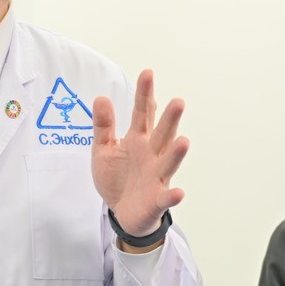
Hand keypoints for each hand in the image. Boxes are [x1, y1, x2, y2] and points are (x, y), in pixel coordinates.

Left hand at [91, 70, 188, 246]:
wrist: (121, 211)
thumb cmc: (117, 178)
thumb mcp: (103, 149)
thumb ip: (103, 126)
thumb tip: (101, 97)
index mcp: (138, 140)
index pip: (142, 113)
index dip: (144, 94)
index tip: (147, 73)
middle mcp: (152, 154)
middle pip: (162, 134)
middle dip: (170, 119)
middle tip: (178, 102)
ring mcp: (157, 176)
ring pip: (168, 162)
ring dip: (176, 153)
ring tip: (183, 140)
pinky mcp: (157, 199)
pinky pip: (165, 197)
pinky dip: (172, 196)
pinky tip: (178, 192)